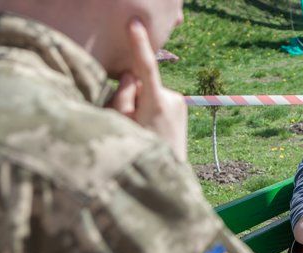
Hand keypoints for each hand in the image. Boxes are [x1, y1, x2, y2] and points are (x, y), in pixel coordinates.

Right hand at [106, 19, 186, 160]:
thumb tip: (131, 75)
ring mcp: (179, 104)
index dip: (138, 44)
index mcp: (156, 103)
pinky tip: (152, 129)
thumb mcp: (121, 125)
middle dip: (130, 97)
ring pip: (148, 93)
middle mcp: (172, 100)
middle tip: (131, 124)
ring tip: (143, 130)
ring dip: (140, 105)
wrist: (167, 179)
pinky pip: (157, 101)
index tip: (135, 24)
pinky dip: (150, 110)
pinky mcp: (181, 108)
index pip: (145, 67)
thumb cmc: (139, 153)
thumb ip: (122, 95)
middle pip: (140, 84)